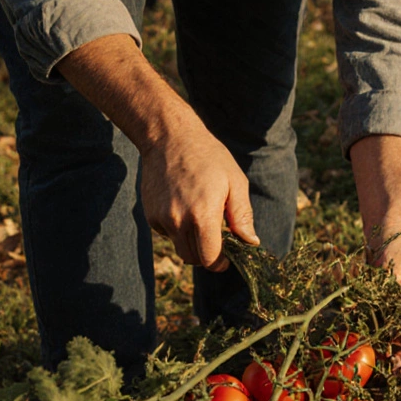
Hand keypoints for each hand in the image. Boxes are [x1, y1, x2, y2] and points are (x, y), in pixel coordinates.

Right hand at [139, 119, 258, 272]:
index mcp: (202, 216)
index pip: (210, 259)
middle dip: (208, 255)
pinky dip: (178, 230)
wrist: (169, 138)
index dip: (220, 262)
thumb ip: (242, 216)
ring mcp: (161, 219)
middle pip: (193, 259)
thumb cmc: (209, 157)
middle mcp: (178, 222)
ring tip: (201, 218)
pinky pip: (167, 234)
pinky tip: (184, 207)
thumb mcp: (235, 183)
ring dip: (193, 243)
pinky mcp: (150, 215)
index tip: (227, 257)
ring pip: (179, 248)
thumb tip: (251, 243)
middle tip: (218, 238)